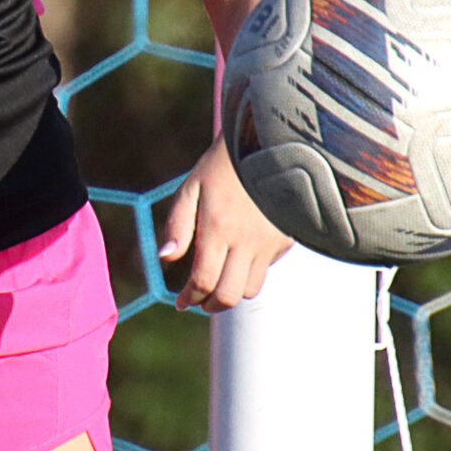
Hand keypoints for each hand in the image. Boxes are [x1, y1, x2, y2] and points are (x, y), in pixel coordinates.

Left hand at [160, 137, 289, 311]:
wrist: (267, 146)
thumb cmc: (221, 166)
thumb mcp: (191, 189)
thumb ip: (177, 226)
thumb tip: (165, 259)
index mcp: (218, 228)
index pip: (204, 280)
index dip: (190, 298)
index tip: (181, 303)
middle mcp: (246, 240)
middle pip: (229, 295)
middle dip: (210, 305)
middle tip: (199, 302)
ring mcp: (269, 242)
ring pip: (250, 289)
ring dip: (232, 293)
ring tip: (218, 284)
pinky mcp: (285, 239)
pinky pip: (266, 269)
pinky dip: (250, 273)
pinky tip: (238, 259)